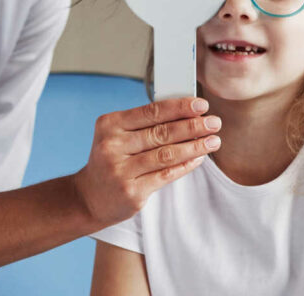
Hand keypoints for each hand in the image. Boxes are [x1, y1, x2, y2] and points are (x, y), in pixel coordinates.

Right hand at [72, 97, 220, 226]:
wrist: (89, 197)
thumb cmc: (111, 160)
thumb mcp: (117, 136)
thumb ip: (144, 125)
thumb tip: (186, 113)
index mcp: (109, 125)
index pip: (151, 111)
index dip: (179, 107)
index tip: (201, 105)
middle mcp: (112, 146)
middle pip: (161, 132)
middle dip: (193, 126)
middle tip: (214, 122)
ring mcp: (121, 170)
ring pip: (166, 154)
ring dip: (195, 146)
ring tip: (213, 140)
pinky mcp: (132, 191)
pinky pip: (165, 174)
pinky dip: (185, 165)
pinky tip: (199, 158)